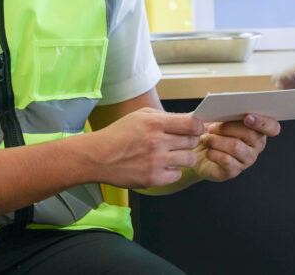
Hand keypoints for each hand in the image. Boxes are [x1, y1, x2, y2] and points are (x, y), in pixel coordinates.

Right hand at [86, 108, 203, 188]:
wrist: (98, 157)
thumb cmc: (120, 134)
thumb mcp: (141, 116)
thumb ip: (165, 116)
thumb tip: (190, 120)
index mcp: (154, 123)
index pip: (191, 124)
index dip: (196, 127)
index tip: (193, 129)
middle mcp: (157, 142)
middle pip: (192, 142)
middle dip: (189, 141)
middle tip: (180, 142)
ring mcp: (155, 162)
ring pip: (189, 159)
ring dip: (184, 157)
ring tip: (172, 155)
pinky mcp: (152, 179)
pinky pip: (177, 175)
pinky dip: (172, 171)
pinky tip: (162, 166)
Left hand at [192, 114, 280, 181]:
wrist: (195, 149)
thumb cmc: (210, 128)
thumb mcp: (216, 114)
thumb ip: (224, 109)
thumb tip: (224, 106)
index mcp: (258, 128)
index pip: (272, 127)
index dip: (262, 122)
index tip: (247, 117)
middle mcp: (257, 145)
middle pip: (250, 133)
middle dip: (227, 127)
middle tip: (211, 127)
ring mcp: (247, 159)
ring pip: (236, 147)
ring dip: (217, 140)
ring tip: (206, 138)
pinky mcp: (233, 171)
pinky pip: (226, 160)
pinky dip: (213, 152)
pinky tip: (207, 150)